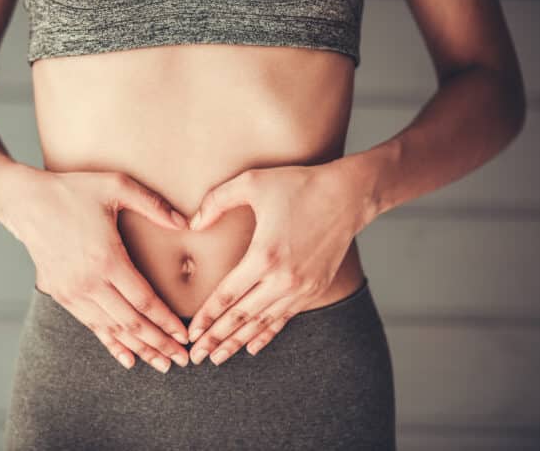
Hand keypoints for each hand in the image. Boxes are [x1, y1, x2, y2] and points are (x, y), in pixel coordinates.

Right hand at [0, 167, 190, 372]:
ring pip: (112, 329)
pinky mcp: (62, 295)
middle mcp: (89, 282)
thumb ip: (153, 204)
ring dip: (139, 349)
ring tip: (162, 364)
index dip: (166, 322)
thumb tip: (187, 223)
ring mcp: (73, 292)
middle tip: (182, 360)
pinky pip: (91, 326)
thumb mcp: (116, 185)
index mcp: (107, 258)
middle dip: (159, 344)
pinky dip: (111, 344)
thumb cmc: (73, 190)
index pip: (144, 301)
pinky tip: (128, 359)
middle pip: (131, 322)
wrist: (25, 201)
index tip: (185, 336)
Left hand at [185, 159, 373, 364]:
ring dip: (238, 342)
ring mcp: (301, 287)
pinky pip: (285, 318)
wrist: (348, 195)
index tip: (191, 333)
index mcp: (264, 255)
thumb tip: (192, 224)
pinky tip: (252, 348)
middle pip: (242, 317)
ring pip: (262, 323)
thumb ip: (216, 201)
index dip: (207, 317)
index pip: (227, 295)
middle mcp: (283, 278)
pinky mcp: (314, 289)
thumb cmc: (298, 184)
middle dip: (216, 339)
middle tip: (194, 358)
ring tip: (217, 358)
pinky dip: (267, 334)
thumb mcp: (251, 181)